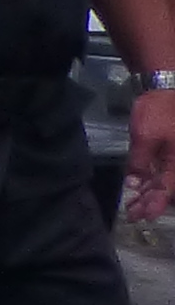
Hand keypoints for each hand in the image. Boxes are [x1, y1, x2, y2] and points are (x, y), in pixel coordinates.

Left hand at [128, 83, 174, 221]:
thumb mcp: (145, 138)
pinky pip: (163, 169)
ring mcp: (174, 156)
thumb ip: (139, 163)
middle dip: (150, 202)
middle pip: (167, 188)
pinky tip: (139, 186)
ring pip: (165, 180)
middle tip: (133, 214)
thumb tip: (135, 185)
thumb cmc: (158, 112)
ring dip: (150, 192)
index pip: (167, 190)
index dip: (154, 205)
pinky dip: (151, 178)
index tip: (141, 217)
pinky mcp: (170, 150)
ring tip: (133, 204)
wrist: (167, 87)